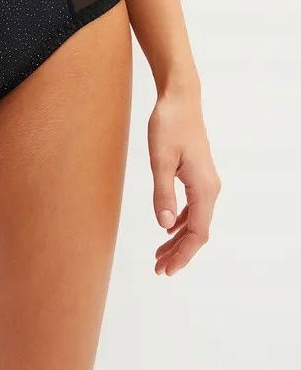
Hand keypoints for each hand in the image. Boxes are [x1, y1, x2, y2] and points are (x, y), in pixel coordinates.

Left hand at [148, 87, 220, 275]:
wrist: (180, 99)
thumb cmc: (168, 125)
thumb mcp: (159, 160)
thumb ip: (162, 193)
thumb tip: (163, 226)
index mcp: (203, 189)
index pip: (197, 232)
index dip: (182, 254)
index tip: (166, 270)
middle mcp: (210, 188)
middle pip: (198, 231)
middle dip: (179, 252)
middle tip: (158, 269)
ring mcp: (206, 182)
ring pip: (195, 220)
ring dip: (178, 239)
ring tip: (159, 255)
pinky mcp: (198, 175)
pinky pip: (193, 207)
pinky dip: (180, 222)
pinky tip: (168, 227)